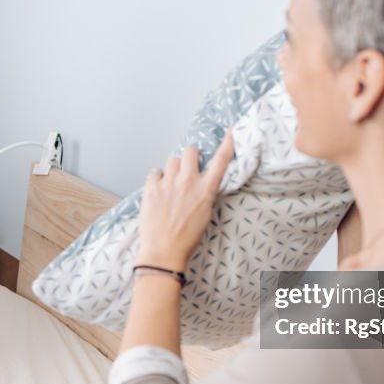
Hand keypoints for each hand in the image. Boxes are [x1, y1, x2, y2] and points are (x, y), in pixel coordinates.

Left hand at [137, 130, 234, 270]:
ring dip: (172, 169)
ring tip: (170, 185)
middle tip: (186, 171)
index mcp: (206, 190)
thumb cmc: (186, 238)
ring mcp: (169, 183)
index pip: (221, 161)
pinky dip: (157, 179)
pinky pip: (155, 171)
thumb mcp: (205, 214)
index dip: (227, 144)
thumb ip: (204, 193)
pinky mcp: (151, 187)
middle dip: (189, 158)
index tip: (231, 132)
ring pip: (172, 160)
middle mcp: (188, 182)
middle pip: (190, 151)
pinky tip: (158, 192)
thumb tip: (201, 180)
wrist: (164, 252)